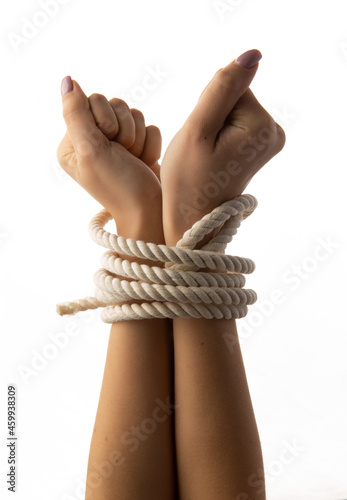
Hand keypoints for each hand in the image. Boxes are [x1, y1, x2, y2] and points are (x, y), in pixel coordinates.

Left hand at [57, 77, 162, 242]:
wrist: (150, 209)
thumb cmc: (119, 186)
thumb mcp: (91, 150)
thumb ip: (76, 113)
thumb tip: (66, 79)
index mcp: (73, 141)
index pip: (90, 101)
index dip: (105, 120)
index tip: (108, 145)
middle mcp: (93, 139)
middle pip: (114, 104)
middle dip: (124, 130)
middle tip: (123, 155)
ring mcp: (117, 142)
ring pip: (134, 113)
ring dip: (138, 138)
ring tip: (134, 160)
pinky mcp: (139, 145)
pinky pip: (149, 125)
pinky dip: (150, 144)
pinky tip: (144, 162)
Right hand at [160, 50, 285, 245]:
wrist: (194, 218)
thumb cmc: (189, 180)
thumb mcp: (198, 130)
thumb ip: (221, 89)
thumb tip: (252, 54)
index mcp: (262, 126)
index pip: (230, 85)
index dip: (206, 107)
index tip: (202, 138)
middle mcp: (273, 132)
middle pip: (234, 97)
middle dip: (211, 118)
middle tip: (202, 151)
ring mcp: (268, 141)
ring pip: (231, 110)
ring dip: (212, 127)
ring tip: (207, 157)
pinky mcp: (258, 146)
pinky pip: (233, 123)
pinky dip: (217, 135)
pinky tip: (214, 158)